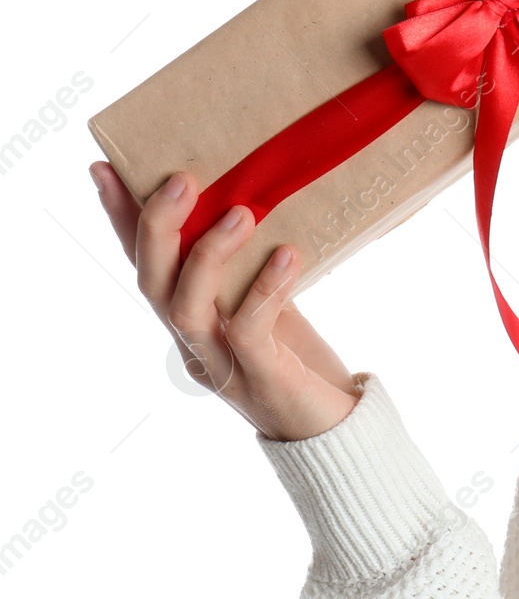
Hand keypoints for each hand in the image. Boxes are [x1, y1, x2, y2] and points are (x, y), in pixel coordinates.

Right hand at [90, 162, 360, 441]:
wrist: (333, 429)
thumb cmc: (299, 359)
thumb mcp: (268, 301)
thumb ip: (249, 266)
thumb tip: (249, 201)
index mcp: (190, 319)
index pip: (146, 264)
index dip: (122, 220)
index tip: (105, 169)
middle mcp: (194, 342)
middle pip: (152, 284)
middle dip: (158, 228)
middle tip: (182, 179)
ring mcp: (222, 363)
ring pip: (186, 308)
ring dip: (207, 256)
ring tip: (242, 212)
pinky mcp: (260, 376)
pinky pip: (250, 329)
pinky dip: (266, 289)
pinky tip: (289, 255)